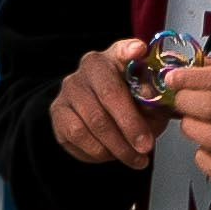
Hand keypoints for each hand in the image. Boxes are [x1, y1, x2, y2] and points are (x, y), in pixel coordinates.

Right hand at [48, 42, 165, 173]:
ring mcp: (70, 88)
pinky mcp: (58, 111)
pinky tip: (111, 155)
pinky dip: (97, 150)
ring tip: (135, 159)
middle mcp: (89, 67)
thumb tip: (149, 95)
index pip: (122, 50)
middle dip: (131, 126)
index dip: (129, 50)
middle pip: (109, 94)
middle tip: (146, 147)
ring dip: (117, 146)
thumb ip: (153, 99)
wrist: (104, 122)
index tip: (139, 51)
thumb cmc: (133, 107)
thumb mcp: (151, 103)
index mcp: (116, 58)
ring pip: (93, 120)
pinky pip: (77, 134)